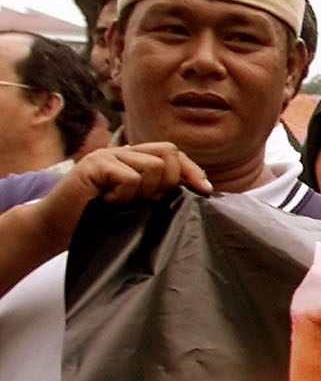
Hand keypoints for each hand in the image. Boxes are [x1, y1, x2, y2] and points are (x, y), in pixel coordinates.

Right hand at [26, 141, 212, 255]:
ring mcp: (107, 155)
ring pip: (152, 167)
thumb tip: (200, 190)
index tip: (206, 191)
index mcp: (135, 159)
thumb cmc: (97, 221)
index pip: (174, 153)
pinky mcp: (94, 164)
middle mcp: (122, 152)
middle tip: (148, 200)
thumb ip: (160, 192)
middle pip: (169, 153)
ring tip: (122, 203)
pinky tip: (107, 203)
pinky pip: (129, 177)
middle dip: (169, 181)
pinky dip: (124, 196)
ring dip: (143, 192)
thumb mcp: (137, 205)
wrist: (55, 229)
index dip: (192, 170)